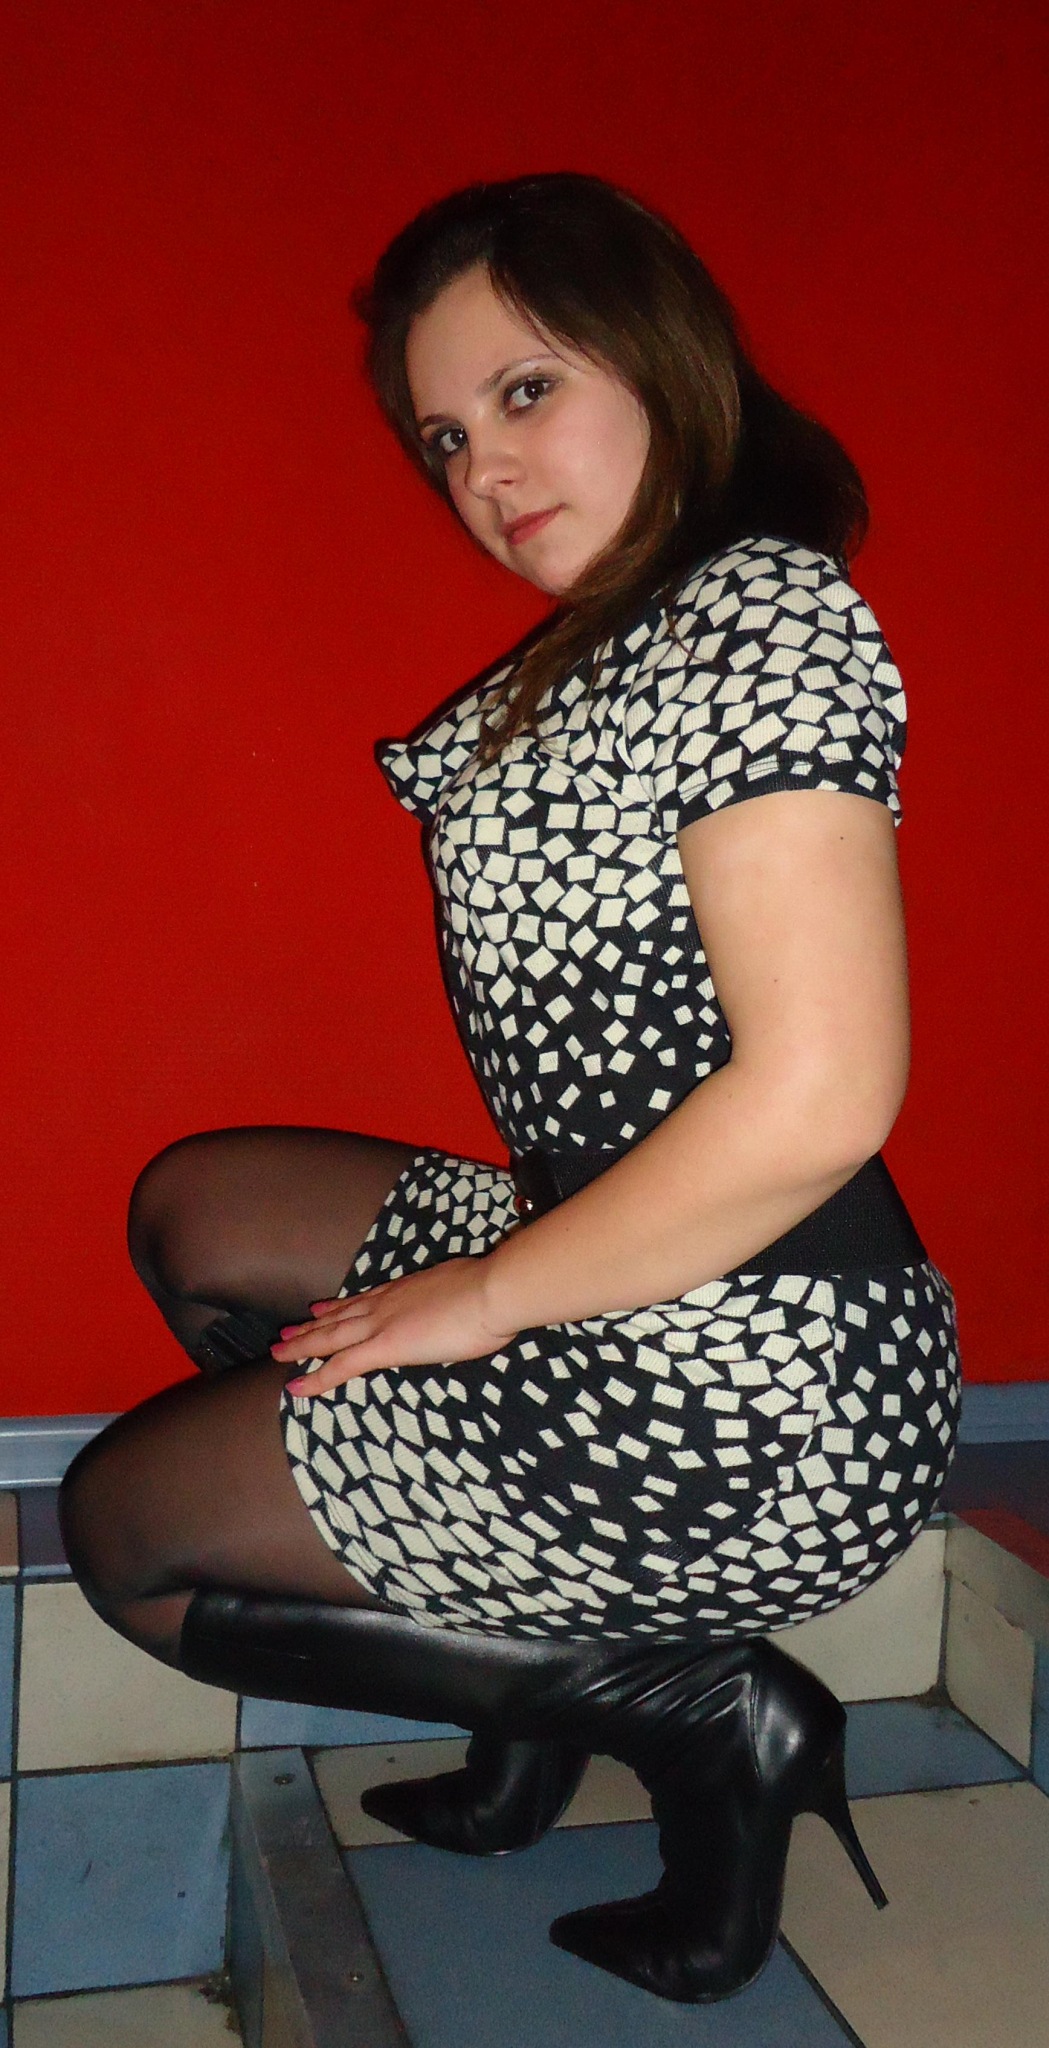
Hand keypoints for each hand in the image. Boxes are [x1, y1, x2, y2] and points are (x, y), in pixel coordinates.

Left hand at [271, 1255, 519, 1396]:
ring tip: (278, 1351)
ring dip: (302, 1345)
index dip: (338, 1306)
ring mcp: (381, 1323)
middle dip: (310, 1326)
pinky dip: (316, 1378)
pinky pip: (341, 1366)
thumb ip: (453, 1302)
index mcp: (406, 1290)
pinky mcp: (384, 1347)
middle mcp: (386, 1302)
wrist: (492, 1291)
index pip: (363, 1299)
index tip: (319, 1307)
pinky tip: (296, 1387)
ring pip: (330, 1337)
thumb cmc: (492, 1294)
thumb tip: (460, 1310)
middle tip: (286, 1331)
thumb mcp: (466, 1291)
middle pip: (338, 1316)